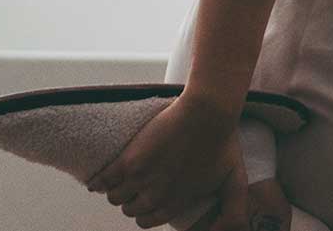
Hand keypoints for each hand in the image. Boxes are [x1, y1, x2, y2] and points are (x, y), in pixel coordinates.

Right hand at [86, 93, 248, 229]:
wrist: (207, 114)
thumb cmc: (223, 144)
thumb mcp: (235, 181)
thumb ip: (234, 210)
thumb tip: (222, 230)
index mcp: (177, 202)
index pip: (148, 221)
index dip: (146, 213)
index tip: (148, 202)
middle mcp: (156, 195)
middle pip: (130, 210)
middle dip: (133, 202)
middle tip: (137, 189)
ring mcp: (141, 178)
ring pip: (115, 197)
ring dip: (116, 192)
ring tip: (122, 181)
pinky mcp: (129, 160)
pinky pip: (102, 181)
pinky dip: (97, 183)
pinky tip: (96, 183)